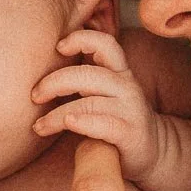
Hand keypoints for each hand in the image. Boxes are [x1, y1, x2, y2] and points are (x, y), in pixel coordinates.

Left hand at [32, 30, 163, 183]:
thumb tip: (43, 70)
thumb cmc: (118, 120)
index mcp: (119, 72)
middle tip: (34, 96)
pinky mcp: (130, 133)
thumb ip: (85, 80)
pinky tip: (68, 123)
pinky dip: (82, 122)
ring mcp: (130, 110)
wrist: (155, 151)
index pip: (105, 43)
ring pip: (89, 102)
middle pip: (88, 74)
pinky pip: (103, 124)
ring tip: (39, 126)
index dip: (81, 39)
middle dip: (55, 82)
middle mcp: (126, 87)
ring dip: (57, 114)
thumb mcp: (105, 94)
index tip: (59, 47)